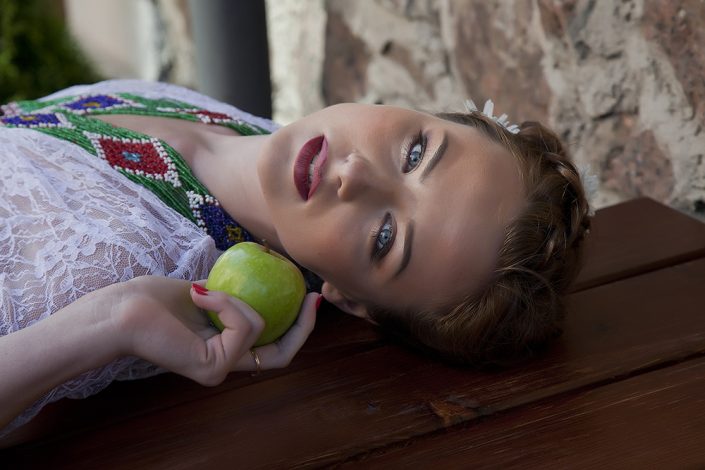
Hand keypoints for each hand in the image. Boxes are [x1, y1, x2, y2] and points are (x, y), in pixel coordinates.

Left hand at [116, 276, 318, 385]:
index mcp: (223, 348)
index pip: (272, 346)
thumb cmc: (150, 300)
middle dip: (303, 327)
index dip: (298, 325)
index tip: (308, 295)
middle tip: (311, 298)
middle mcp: (225, 365)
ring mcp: (220, 370)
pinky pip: (243, 327)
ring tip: (204, 290)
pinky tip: (200, 295)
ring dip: (238, 299)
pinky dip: (227, 303)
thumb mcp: (203, 290)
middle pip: (282, 356)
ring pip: (259, 328)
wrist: (120, 312)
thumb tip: (259, 275)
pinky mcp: (214, 367)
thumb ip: (228, 293)